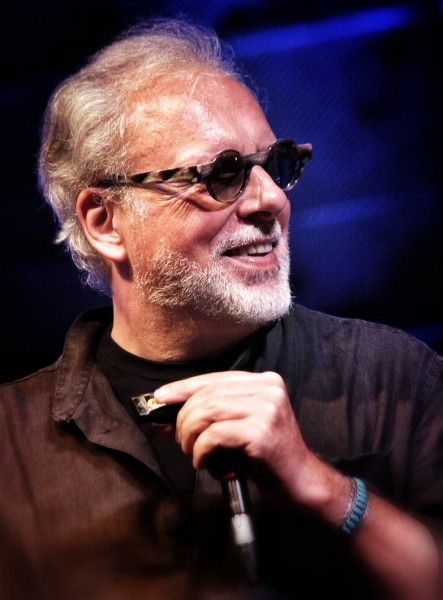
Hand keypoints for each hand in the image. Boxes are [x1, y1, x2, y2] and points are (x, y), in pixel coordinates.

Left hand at [154, 370, 323, 507]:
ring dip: (190, 433)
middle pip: (208, 394)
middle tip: (180, 438)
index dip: (183, 388)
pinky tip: (203, 461)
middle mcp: (268, 389)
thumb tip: (166, 418)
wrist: (300, 481)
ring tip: (191, 450)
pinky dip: (201, 449)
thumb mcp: (238, 428)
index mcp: (264, 381)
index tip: (161, 397)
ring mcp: (267, 408)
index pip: (214, 378)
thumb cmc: (267, 455)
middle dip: (184, 417)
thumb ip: (208, 417)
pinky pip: (215, 434)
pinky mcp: (261, 431)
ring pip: (208, 411)